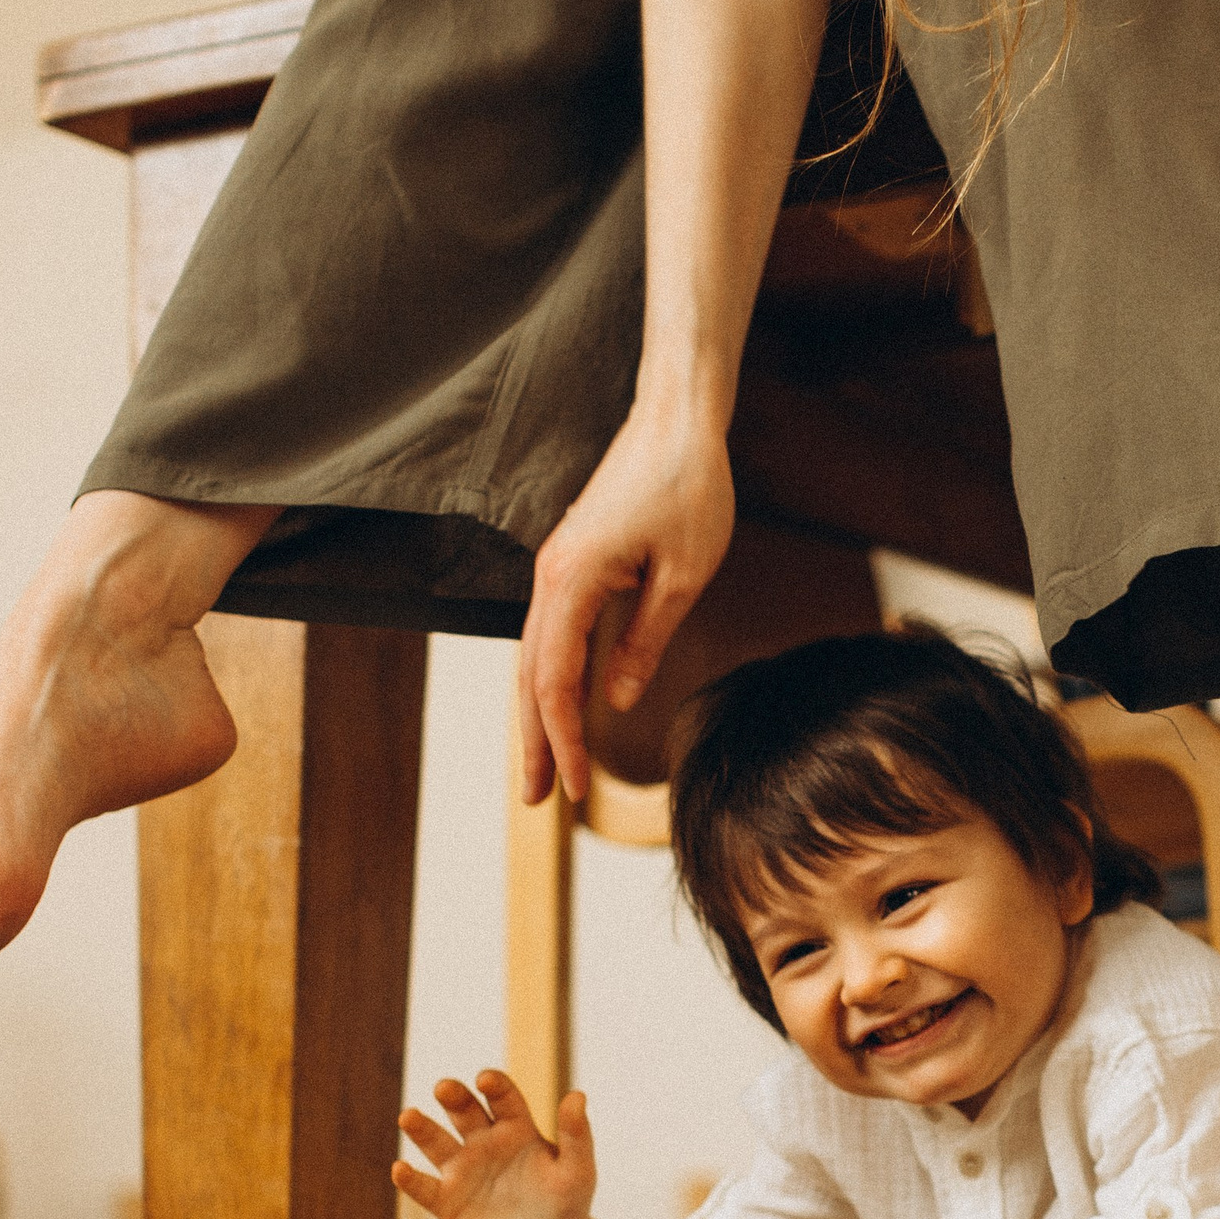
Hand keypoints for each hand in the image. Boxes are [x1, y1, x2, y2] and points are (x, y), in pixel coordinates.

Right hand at [394, 1072, 596, 1218]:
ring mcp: (463, 1171)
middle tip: (445, 1088)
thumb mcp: (578, 1171)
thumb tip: (578, 1095)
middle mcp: (484, 1142)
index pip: (502, 1097)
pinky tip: (401, 1169)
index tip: (486, 1080)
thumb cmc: (568, 1206)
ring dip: (421, 1128)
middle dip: (454, 1097)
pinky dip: (409, 1178)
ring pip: (436, 1142)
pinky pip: (423, 1187)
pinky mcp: (446, 1202)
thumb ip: (577, 1135)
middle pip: (464, 1111)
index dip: (494, 1085)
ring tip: (409, 1116)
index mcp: (516, 1128)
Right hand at [518, 403, 735, 807]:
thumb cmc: (689, 486)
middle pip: (530, 676)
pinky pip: (550, 632)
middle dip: (535, 740)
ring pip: (534, 657)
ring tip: (544, 766)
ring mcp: (555, 568)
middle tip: (537, 799)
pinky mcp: (570, 562)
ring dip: (537, 713)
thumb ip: (647, 640)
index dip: (565, 739)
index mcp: (573, 580)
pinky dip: (549, 677)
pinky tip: (561, 706)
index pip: (556, 680)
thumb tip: (619, 700)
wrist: (676, 418)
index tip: (580, 788)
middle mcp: (550, 576)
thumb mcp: (684, 576)